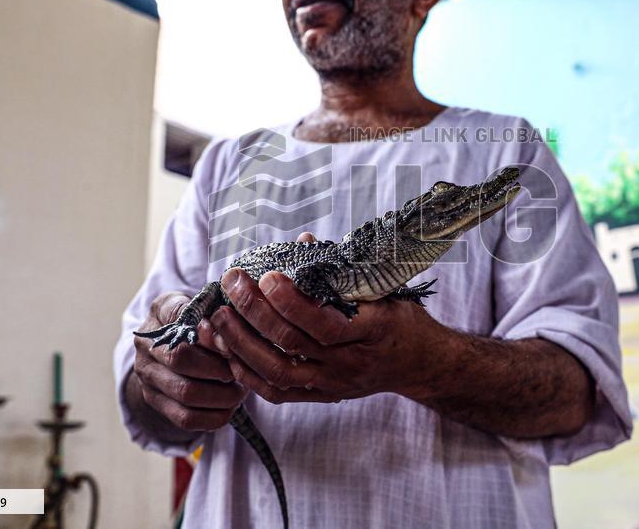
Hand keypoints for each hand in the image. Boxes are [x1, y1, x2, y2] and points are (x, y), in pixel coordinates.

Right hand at [130, 292, 247, 431]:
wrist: (170, 349)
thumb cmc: (200, 323)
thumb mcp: (207, 307)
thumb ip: (217, 316)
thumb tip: (228, 340)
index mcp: (160, 311)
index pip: (179, 316)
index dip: (209, 333)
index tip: (232, 343)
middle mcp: (147, 343)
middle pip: (181, 358)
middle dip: (219, 368)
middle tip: (242, 371)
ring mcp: (147, 375)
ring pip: (186, 392)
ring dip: (222, 395)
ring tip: (241, 390)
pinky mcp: (154, 402)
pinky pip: (186, 418)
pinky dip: (215, 417)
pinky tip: (230, 407)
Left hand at [206, 233, 446, 404]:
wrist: (421, 363)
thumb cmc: (400, 317)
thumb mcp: (383, 287)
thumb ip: (341, 268)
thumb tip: (303, 241)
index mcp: (372, 329)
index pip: (323, 321)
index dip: (289, 301)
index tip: (265, 275)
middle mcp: (351, 362)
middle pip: (292, 343)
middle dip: (254, 312)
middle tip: (231, 284)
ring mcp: (335, 383)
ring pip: (278, 371)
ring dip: (241, 343)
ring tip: (218, 317)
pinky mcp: (323, 396)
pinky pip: (278, 393)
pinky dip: (248, 373)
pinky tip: (228, 350)